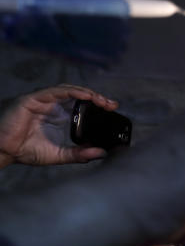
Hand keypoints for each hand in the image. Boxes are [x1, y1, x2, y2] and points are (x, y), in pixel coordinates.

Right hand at [0, 83, 118, 167]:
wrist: (2, 150)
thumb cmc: (24, 150)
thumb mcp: (59, 155)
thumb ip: (79, 154)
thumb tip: (102, 153)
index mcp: (58, 116)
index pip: (81, 105)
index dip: (97, 105)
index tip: (113, 109)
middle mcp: (51, 106)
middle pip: (78, 96)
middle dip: (96, 97)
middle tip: (111, 104)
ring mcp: (42, 101)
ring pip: (68, 90)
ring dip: (86, 93)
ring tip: (101, 99)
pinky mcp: (32, 99)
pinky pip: (54, 91)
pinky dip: (70, 91)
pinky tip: (84, 95)